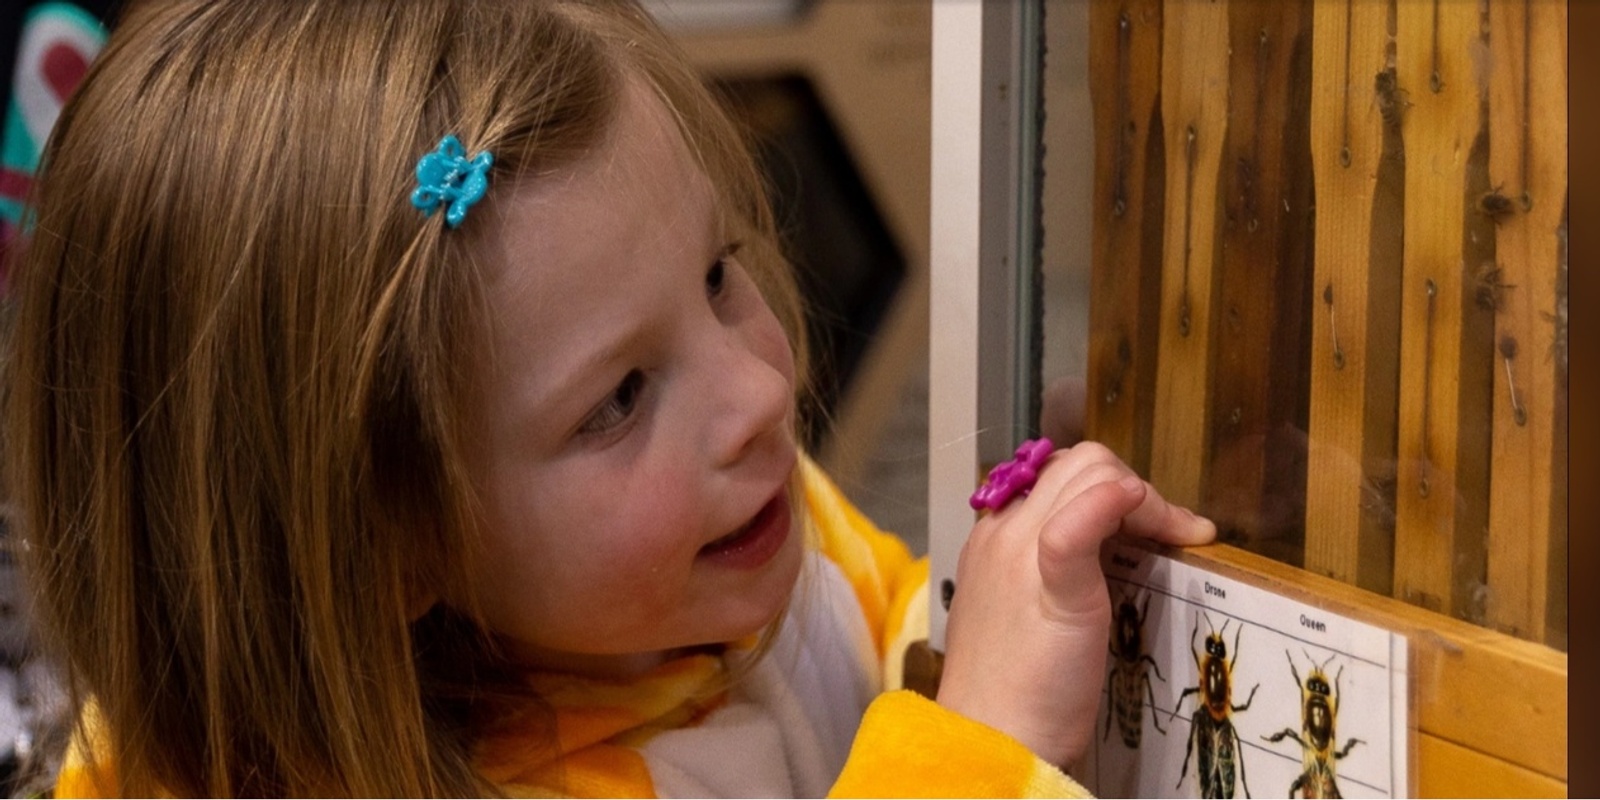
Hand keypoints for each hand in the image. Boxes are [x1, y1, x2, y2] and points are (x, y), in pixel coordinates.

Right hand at [935, 442, 1213, 767]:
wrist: (992, 735)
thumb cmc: (1013, 689)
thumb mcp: (1028, 611)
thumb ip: (1053, 570)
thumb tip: (1103, 547)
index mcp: (992, 538)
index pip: (1054, 475)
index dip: (1106, 488)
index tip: (1143, 528)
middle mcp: (1003, 532)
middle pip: (1077, 464)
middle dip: (1134, 487)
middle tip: (1170, 532)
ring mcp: (1023, 552)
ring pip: (1087, 472)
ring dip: (1145, 497)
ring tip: (1176, 537)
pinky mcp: (1055, 583)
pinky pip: (1080, 518)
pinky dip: (1117, 502)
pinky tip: (1159, 522)